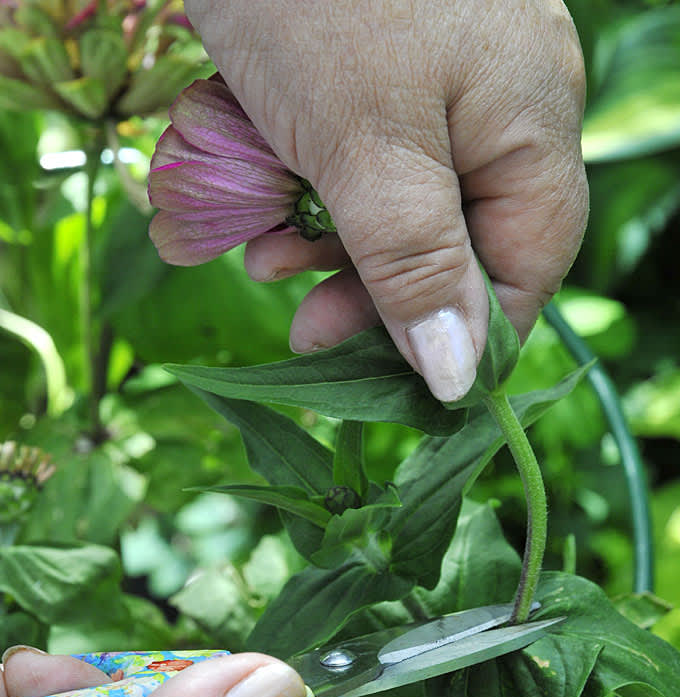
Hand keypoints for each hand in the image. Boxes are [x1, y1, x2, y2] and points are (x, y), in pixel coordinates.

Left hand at [182, 0, 587, 400]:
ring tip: (267, 260)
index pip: (524, 271)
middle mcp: (499, 107)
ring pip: (401, 207)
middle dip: (377, 294)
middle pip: (457, 244)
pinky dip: (314, 190)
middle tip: (304, 328)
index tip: (397, 380)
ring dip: (333, 247)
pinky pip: (362, 158)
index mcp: (529, 125)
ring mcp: (438, 82)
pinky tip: (266, 205)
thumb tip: (463, 380)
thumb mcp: (368, 151)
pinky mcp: (377, 68)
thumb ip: (418, 267)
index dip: (465, 335)